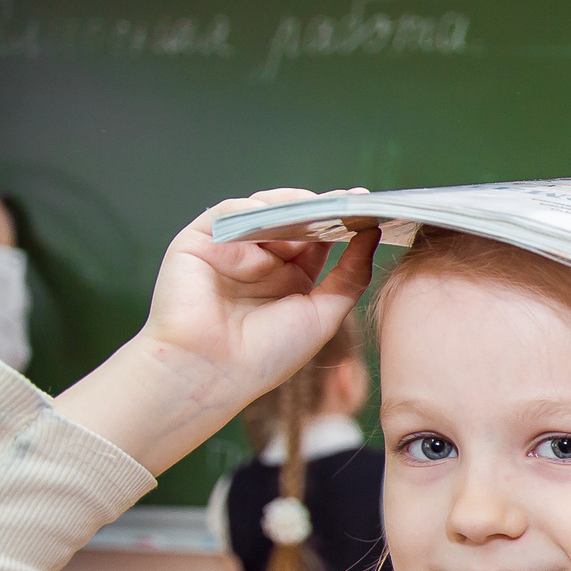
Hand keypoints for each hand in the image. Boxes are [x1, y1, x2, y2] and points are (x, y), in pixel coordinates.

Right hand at [50, 190, 375, 474]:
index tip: (366, 204)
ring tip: (318, 207)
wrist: (212, 371)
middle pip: (293, 219)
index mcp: (289, 278)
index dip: (341, 221)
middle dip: (321, 207)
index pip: (317, 238)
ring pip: (264, 210)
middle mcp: (261, 261)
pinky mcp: (199, 241)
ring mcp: (230, 249)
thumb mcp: (323, 313)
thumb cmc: (267, 355)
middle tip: (347, 199)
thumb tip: (371, 235)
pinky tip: (277, 219)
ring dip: (292, 205)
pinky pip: (230, 213)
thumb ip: (350, 275)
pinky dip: (255, 211)